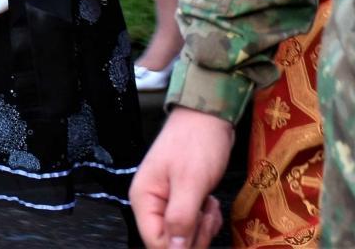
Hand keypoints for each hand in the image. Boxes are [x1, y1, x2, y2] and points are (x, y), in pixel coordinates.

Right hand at [131, 107, 231, 248]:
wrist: (207, 119)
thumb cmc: (196, 144)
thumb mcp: (190, 183)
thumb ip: (181, 218)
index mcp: (144, 199)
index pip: (155, 241)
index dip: (178, 246)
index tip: (199, 232)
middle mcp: (152, 204)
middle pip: (170, 242)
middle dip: (195, 236)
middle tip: (207, 213)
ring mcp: (167, 202)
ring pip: (184, 235)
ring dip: (203, 227)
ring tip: (210, 205)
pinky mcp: (182, 201)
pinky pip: (193, 224)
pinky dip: (206, 220)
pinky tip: (210, 203)